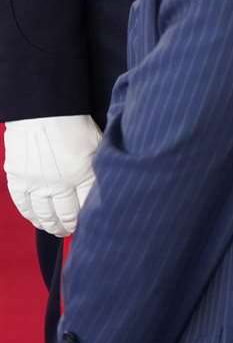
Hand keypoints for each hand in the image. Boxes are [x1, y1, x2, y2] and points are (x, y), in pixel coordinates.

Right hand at [4, 115, 100, 235]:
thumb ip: (99, 170)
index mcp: (83, 173)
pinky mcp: (18, 179)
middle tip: (73, 231)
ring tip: (57, 229)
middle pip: (66, 215)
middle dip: (70, 226)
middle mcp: (59, 182)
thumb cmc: (75, 125)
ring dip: (51, 225)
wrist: (42, 111)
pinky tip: (38, 220)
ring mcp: (36, 182)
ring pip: (44, 215)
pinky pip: (24, 206)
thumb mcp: (98, 146)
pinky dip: (31, 216)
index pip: (88, 207)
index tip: (93, 225)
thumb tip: (105, 190)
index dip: (90, 219)